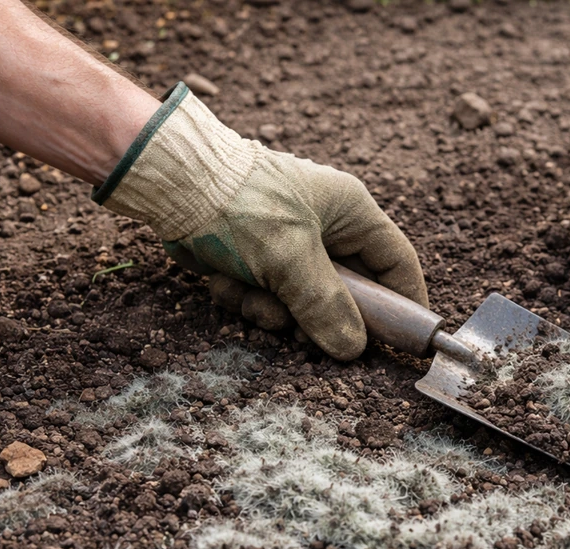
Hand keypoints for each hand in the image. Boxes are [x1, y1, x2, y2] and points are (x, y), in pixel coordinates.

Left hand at [93, 83, 426, 359]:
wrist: (165, 180)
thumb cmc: (237, 203)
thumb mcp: (289, 257)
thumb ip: (325, 306)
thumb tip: (354, 348)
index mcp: (349, 211)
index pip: (396, 261)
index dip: (405, 302)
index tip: (405, 341)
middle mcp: (325, 226)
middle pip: (348, 292)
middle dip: (319, 316)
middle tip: (302, 334)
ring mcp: (289, 243)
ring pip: (303, 301)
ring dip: (274, 310)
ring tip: (247, 295)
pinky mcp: (255, 256)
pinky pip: (268, 296)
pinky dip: (246, 298)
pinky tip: (221, 281)